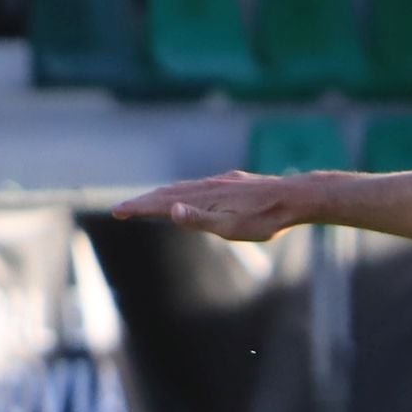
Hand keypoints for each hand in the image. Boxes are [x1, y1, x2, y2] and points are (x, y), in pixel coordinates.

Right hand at [111, 171, 300, 241]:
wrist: (293, 198)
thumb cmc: (265, 219)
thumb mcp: (232, 227)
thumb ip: (199, 219)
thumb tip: (171, 210)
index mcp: (202, 198)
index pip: (161, 203)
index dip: (138, 207)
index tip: (117, 211)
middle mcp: (207, 186)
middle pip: (167, 193)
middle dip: (143, 202)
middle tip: (122, 209)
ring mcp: (219, 183)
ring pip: (183, 188)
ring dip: (161, 196)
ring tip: (147, 204)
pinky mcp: (231, 183)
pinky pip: (199, 187)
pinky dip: (183, 192)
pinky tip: (188, 197)